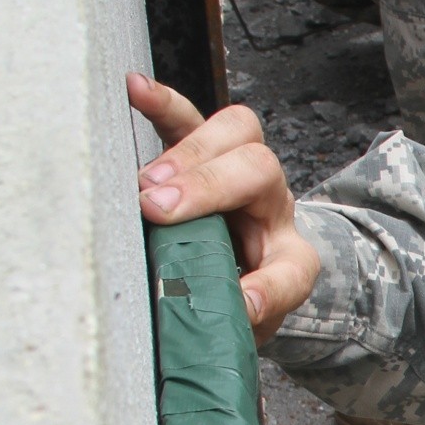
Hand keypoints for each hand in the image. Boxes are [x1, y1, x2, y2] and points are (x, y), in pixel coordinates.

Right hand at [131, 74, 318, 341]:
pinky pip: (191, 116)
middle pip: (261, 173)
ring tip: (146, 183)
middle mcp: (273, 212)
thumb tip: (216, 326)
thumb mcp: (234, 333)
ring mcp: (242, 174)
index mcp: (290, 264)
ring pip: (238, 134)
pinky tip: (134, 91)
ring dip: (190, 152)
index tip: (239, 303)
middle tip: (157, 211)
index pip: (290, 271)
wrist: (248, 274)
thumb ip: (225, 333)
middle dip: (209, 188)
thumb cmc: (234, 303)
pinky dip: (164, 104)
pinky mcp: (206, 152)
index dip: (266, 289)